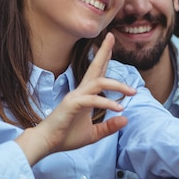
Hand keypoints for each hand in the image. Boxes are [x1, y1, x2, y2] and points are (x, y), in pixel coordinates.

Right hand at [15, 33, 135, 164]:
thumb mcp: (93, 134)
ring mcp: (76, 96)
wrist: (46, 143)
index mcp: (84, 95)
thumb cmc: (66, 137)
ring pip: (99, 82)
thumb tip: (126, 118)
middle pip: (94, 67)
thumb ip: (108, 127)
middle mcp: (80, 91)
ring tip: (132, 91)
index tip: (111, 47)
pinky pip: (93, 99)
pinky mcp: (73, 105)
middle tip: (111, 35)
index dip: (104, 59)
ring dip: (117, 85)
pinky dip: (107, 102)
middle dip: (104, 51)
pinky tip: (119, 108)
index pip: (96, 74)